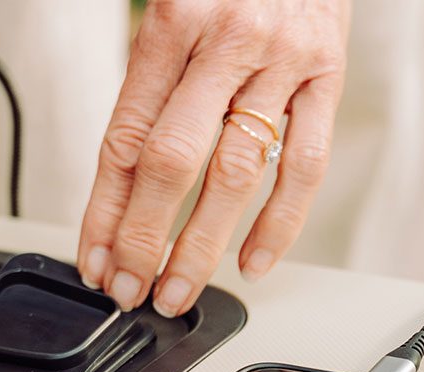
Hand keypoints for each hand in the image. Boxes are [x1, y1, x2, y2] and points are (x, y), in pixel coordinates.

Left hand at [78, 0, 349, 315]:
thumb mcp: (169, 12)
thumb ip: (148, 88)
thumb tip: (119, 189)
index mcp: (171, 22)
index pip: (125, 138)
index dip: (105, 211)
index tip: (96, 260)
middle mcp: (226, 41)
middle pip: (173, 162)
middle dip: (145, 240)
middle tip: (129, 290)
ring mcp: (282, 60)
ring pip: (237, 174)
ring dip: (202, 247)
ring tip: (177, 291)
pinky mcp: (327, 76)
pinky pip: (305, 166)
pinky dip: (279, 224)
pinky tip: (250, 263)